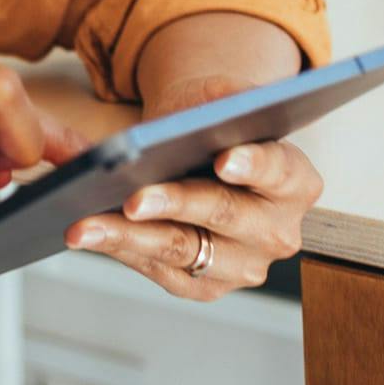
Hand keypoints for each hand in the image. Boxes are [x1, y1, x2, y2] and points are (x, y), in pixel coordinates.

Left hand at [62, 73, 323, 299]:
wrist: (197, 157)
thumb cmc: (209, 126)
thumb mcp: (219, 99)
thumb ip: (228, 98)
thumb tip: (217, 105)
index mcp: (295, 181)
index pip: (277, 170)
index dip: (251, 164)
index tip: (223, 158)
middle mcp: (278, 231)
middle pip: (224, 214)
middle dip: (176, 204)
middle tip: (134, 199)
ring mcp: (244, 265)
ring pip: (185, 250)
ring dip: (131, 238)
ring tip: (87, 225)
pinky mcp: (207, 286)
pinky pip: (160, 271)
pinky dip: (121, 250)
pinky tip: (90, 235)